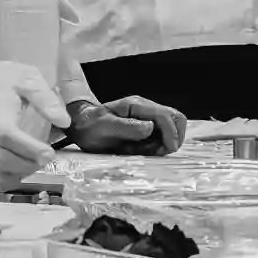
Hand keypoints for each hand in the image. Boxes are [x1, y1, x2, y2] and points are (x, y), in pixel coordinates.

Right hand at [0, 52, 71, 186]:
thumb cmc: (0, 80)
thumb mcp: (26, 78)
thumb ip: (45, 98)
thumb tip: (65, 122)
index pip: (6, 135)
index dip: (29, 148)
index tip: (50, 152)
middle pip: (1, 161)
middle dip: (30, 164)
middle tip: (47, 156)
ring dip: (21, 173)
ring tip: (34, 160)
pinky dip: (9, 180)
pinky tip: (20, 167)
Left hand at [67, 95, 185, 155]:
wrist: (81, 126)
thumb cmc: (90, 126)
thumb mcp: (105, 127)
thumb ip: (127, 127)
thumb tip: (150, 128)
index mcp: (137, 105)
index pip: (165, 115)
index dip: (171, 133)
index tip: (168, 149)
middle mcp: (145, 109)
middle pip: (176, 118)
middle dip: (174, 137)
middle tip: (160, 152)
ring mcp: (147, 118)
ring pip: (172, 129)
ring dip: (164, 143)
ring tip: (146, 152)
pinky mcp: (146, 128)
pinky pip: (162, 137)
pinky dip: (158, 146)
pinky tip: (142, 151)